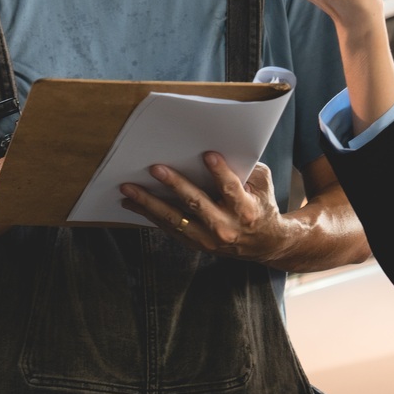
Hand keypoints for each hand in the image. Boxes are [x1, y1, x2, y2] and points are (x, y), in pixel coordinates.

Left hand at [121, 153, 286, 263]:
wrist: (264, 244)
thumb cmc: (261, 206)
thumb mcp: (263, 185)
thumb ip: (246, 170)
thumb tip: (219, 148)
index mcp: (246, 210)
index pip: (231, 188)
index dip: (220, 172)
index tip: (208, 154)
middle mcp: (226, 227)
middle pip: (196, 203)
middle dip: (174, 184)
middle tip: (155, 168)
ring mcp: (209, 239)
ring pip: (175, 219)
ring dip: (149, 203)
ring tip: (128, 189)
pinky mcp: (196, 244)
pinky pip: (169, 228)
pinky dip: (149, 215)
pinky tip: (132, 203)